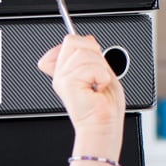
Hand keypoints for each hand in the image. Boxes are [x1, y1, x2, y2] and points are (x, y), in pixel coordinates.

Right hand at [38, 34, 125, 151]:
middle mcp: (61, 74)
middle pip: (74, 40)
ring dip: (100, 69)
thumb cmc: (104, 108)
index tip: (93, 65)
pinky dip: (102, 77)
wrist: (103, 127)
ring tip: (98, 85)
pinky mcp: (68, 83)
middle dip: (94, 54)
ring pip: (85, 53)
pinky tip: (98, 89)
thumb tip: (86, 38)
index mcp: (66, 71)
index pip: (70, 40)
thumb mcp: (101, 72)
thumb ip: (93, 55)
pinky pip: (92, 66)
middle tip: (97, 75)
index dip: (85, 44)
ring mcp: (62, 78)